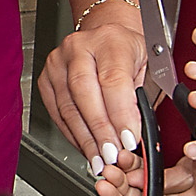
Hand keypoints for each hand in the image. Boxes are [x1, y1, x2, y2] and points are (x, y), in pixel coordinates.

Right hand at [38, 13, 149, 160]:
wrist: (109, 37)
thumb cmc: (130, 52)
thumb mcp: (149, 68)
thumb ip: (144, 98)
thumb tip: (137, 134)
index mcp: (110, 40)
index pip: (113, 80)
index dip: (121, 114)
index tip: (129, 139)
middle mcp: (80, 47)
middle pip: (84, 93)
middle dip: (100, 131)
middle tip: (112, 155)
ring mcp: (58, 62)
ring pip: (68, 107)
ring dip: (86, 139)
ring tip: (100, 159)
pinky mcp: (46, 79)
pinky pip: (57, 113)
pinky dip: (73, 135)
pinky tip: (86, 147)